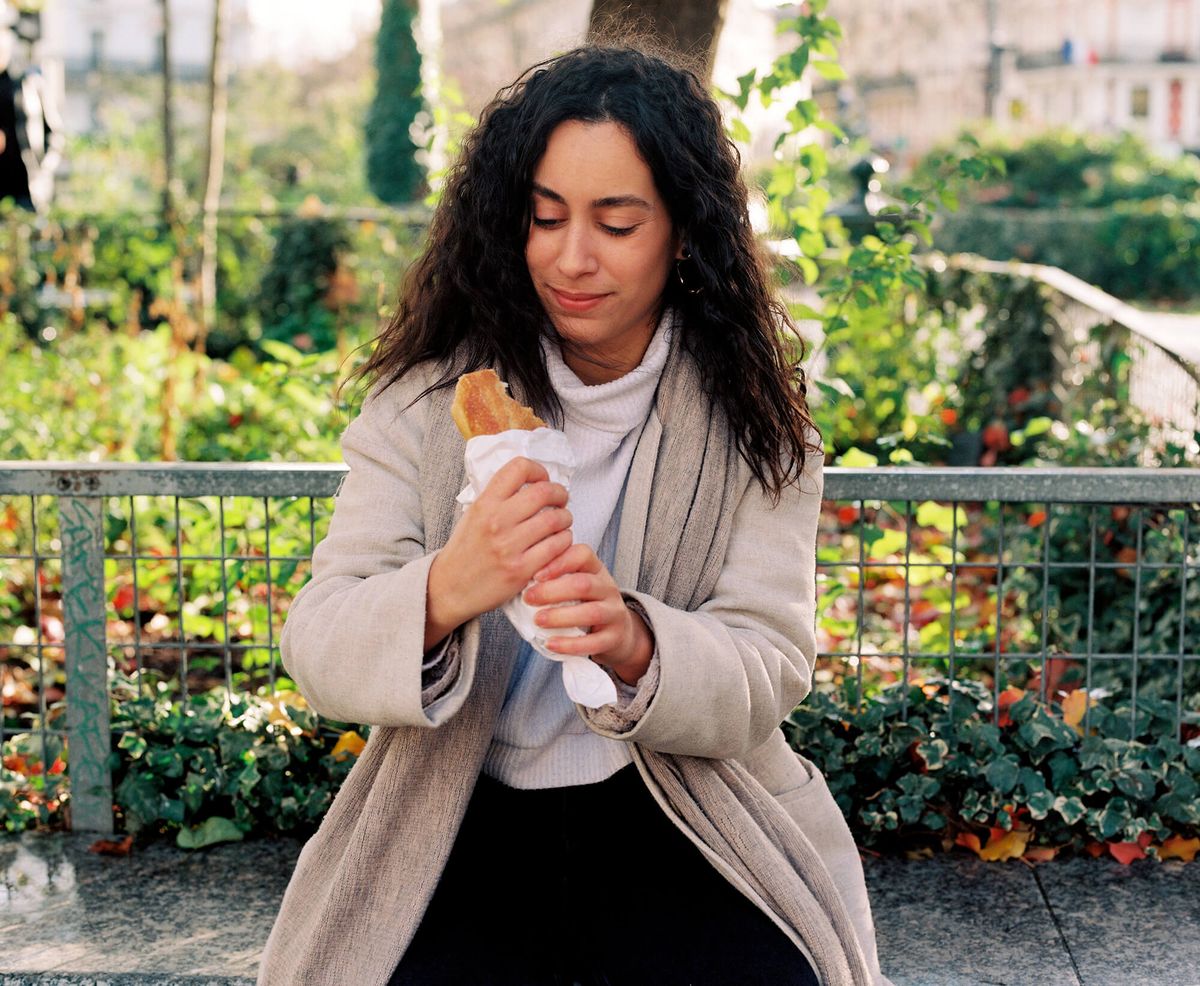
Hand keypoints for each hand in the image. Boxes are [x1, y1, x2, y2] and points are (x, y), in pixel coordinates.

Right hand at [425, 457, 572, 648]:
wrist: (450, 588)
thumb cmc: (465, 551)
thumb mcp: (472, 515)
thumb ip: (497, 498)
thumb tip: (529, 482)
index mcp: (484, 504)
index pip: (518, 468)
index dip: (538, 470)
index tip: (542, 480)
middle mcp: (496, 521)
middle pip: (544, 492)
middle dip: (560, 494)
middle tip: (561, 501)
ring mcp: (509, 546)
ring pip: (556, 520)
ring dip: (565, 519)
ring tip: (562, 523)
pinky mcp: (521, 570)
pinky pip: (556, 548)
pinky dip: (563, 542)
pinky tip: (558, 543)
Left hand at [522, 543, 653, 685]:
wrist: (618, 632)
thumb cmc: (586, 604)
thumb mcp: (575, 584)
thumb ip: (554, 578)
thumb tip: (517, 580)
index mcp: (595, 569)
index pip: (583, 554)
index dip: (559, 562)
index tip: (535, 574)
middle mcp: (608, 588)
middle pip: (584, 584)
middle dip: (553, 591)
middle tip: (528, 599)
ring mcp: (614, 613)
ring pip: (591, 612)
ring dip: (560, 617)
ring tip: (537, 621)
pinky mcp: (614, 638)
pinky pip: (594, 642)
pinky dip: (571, 644)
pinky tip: (551, 644)